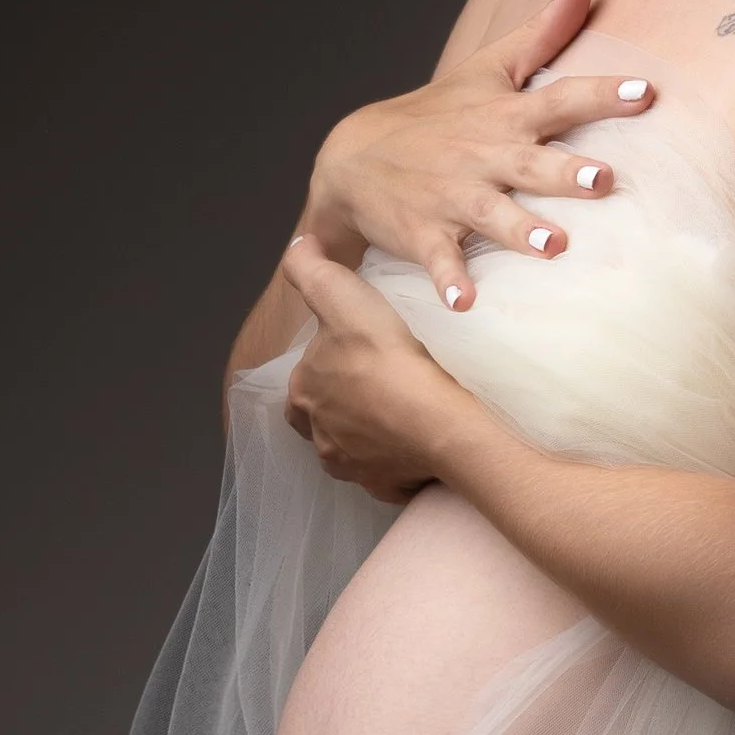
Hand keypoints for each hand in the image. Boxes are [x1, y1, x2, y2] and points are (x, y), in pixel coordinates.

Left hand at [281, 236, 463, 501]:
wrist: (436, 419)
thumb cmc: (388, 358)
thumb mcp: (342, 296)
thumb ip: (311, 271)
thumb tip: (298, 248)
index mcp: (303, 396)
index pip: (303, 380)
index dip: (325, 365)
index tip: (353, 354)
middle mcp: (321, 438)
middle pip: (326, 419)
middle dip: (341, 407)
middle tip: (377, 387)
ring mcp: (353, 467)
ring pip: (353, 449)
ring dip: (367, 437)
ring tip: (396, 416)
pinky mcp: (386, 486)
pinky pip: (386, 476)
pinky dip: (394, 464)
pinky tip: (413, 447)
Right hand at [302, 0, 655, 310]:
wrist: (354, 159)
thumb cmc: (439, 115)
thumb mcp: (487, 68)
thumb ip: (544, 31)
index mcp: (506, 116)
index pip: (561, 99)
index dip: (603, 95)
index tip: (647, 94)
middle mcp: (484, 156)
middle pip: (531, 163)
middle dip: (566, 171)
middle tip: (605, 179)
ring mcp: (452, 197)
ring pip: (491, 215)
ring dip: (521, 231)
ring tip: (554, 246)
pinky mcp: (424, 234)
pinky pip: (439, 261)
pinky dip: (449, 283)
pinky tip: (465, 305)